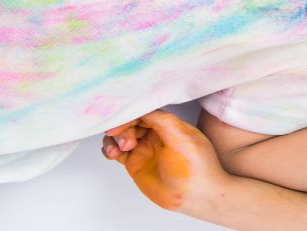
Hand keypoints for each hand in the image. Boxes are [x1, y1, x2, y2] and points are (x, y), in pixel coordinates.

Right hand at [103, 111, 227, 213]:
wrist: (195, 196)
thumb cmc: (196, 167)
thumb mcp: (182, 138)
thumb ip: (163, 121)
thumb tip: (143, 109)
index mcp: (169, 125)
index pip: (145, 112)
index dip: (131, 115)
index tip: (120, 122)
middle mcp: (156, 135)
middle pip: (131, 123)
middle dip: (122, 128)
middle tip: (124, 142)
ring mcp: (145, 149)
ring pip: (121, 136)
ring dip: (113, 139)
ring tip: (117, 150)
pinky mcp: (135, 163)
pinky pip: (117, 152)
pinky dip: (110, 150)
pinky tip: (112, 153)